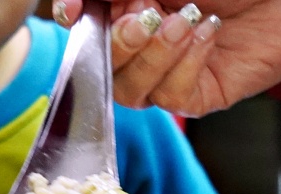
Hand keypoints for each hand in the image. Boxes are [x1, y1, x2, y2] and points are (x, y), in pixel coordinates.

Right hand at [53, 0, 280, 115]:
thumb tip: (77, 0)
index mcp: (128, 9)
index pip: (84, 26)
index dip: (73, 21)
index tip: (72, 11)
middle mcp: (144, 46)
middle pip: (101, 64)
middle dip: (119, 39)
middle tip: (146, 11)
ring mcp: (171, 75)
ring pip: (131, 89)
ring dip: (153, 54)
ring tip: (185, 19)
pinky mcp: (200, 96)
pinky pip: (173, 97)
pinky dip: (185, 63)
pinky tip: (208, 32)